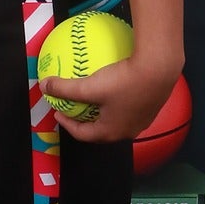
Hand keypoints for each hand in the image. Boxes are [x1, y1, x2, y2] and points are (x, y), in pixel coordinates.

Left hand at [40, 53, 181, 145]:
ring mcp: (142, 120)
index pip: (83, 134)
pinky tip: (115, 84)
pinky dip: (116, 100)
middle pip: (100, 129)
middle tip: (74, 108)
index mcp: (111, 131)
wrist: (159, 69)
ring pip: (116, 118)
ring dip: (102, 111)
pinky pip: (128, 106)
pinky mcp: (152, 106)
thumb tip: (44, 86)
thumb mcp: (89, 86)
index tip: (58, 112)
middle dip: (85, 120)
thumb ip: (65, 88)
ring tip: (93, 98)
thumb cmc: (124, 82)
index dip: (67, 124)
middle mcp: (128, 130)